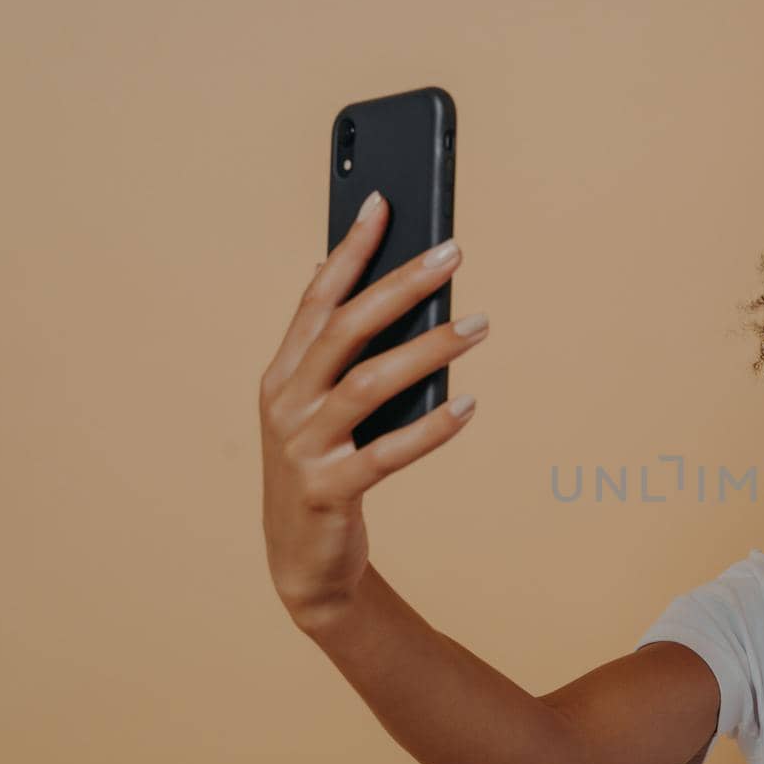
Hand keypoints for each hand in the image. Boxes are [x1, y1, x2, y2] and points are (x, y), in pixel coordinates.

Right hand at [258, 192, 484, 633]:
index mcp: (284, 372)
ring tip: (478, 326)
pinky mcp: (329, 490)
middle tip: (454, 253)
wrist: (302, 561)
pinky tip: (469, 405)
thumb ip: (337, 352)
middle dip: (400, 284)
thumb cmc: (325, 469)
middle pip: (346, 328)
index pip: (317, 297)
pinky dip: (430, 429)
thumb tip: (358, 280)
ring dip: (427, 350)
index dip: (350, 249)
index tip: (385, 203)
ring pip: (368, 384)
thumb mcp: (321, 406)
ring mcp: (303, 446)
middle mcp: (287, 401)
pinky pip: (386, 454)